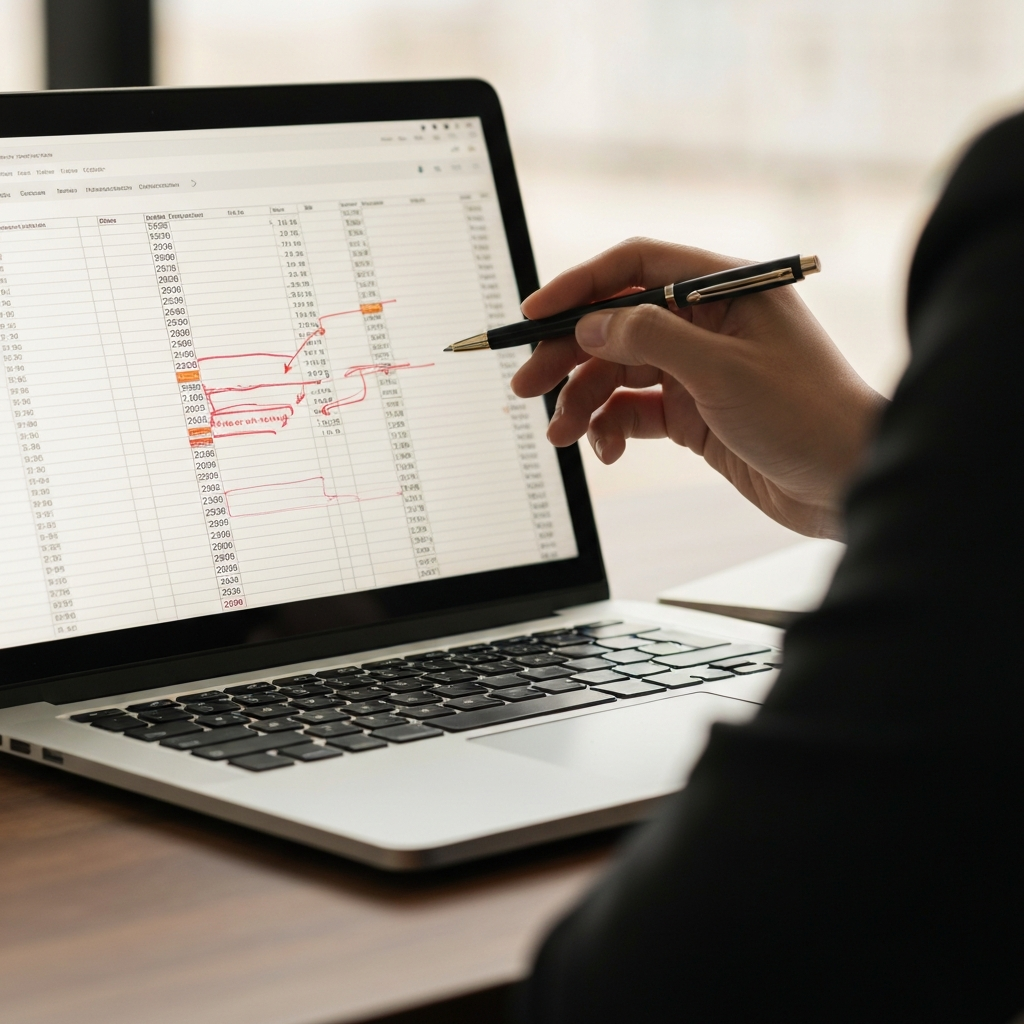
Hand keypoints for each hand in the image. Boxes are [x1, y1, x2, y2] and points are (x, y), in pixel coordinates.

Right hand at [510, 238, 886, 538]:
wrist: (848, 482)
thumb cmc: (808, 415)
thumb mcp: (723, 371)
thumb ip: (651, 337)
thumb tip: (590, 323)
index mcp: (722, 290)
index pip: (636, 267)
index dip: (579, 285)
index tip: (533, 313)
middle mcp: (705, 323)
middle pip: (615, 323)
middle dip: (567, 354)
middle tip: (525, 384)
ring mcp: (697, 369)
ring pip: (618, 373)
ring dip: (583, 400)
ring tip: (560, 435)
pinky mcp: (693, 413)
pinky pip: (634, 412)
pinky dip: (611, 428)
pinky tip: (605, 451)